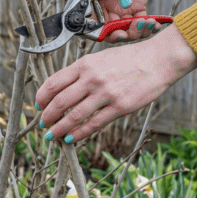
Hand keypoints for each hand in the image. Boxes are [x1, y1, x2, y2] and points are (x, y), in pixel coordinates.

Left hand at [35, 23, 196, 144]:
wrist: (158, 60)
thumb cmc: (129, 59)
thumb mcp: (100, 58)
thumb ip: (82, 72)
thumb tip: (64, 89)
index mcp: (84, 64)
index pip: (53, 83)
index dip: (41, 97)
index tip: (38, 106)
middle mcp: (92, 78)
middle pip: (59, 102)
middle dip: (47, 117)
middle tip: (43, 125)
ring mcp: (105, 93)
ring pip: (74, 116)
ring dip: (59, 129)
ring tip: (52, 136)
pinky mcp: (119, 107)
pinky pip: (93, 124)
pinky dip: (79, 134)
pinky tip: (71, 139)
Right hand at [92, 0, 162, 42]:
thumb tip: (125, 3)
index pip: (95, 19)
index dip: (103, 31)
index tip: (117, 33)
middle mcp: (108, 4)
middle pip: (111, 28)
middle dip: (124, 34)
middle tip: (136, 29)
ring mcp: (123, 5)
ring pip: (127, 28)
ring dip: (137, 31)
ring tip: (149, 24)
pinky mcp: (138, 4)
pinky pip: (141, 21)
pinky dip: (147, 26)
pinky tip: (155, 23)